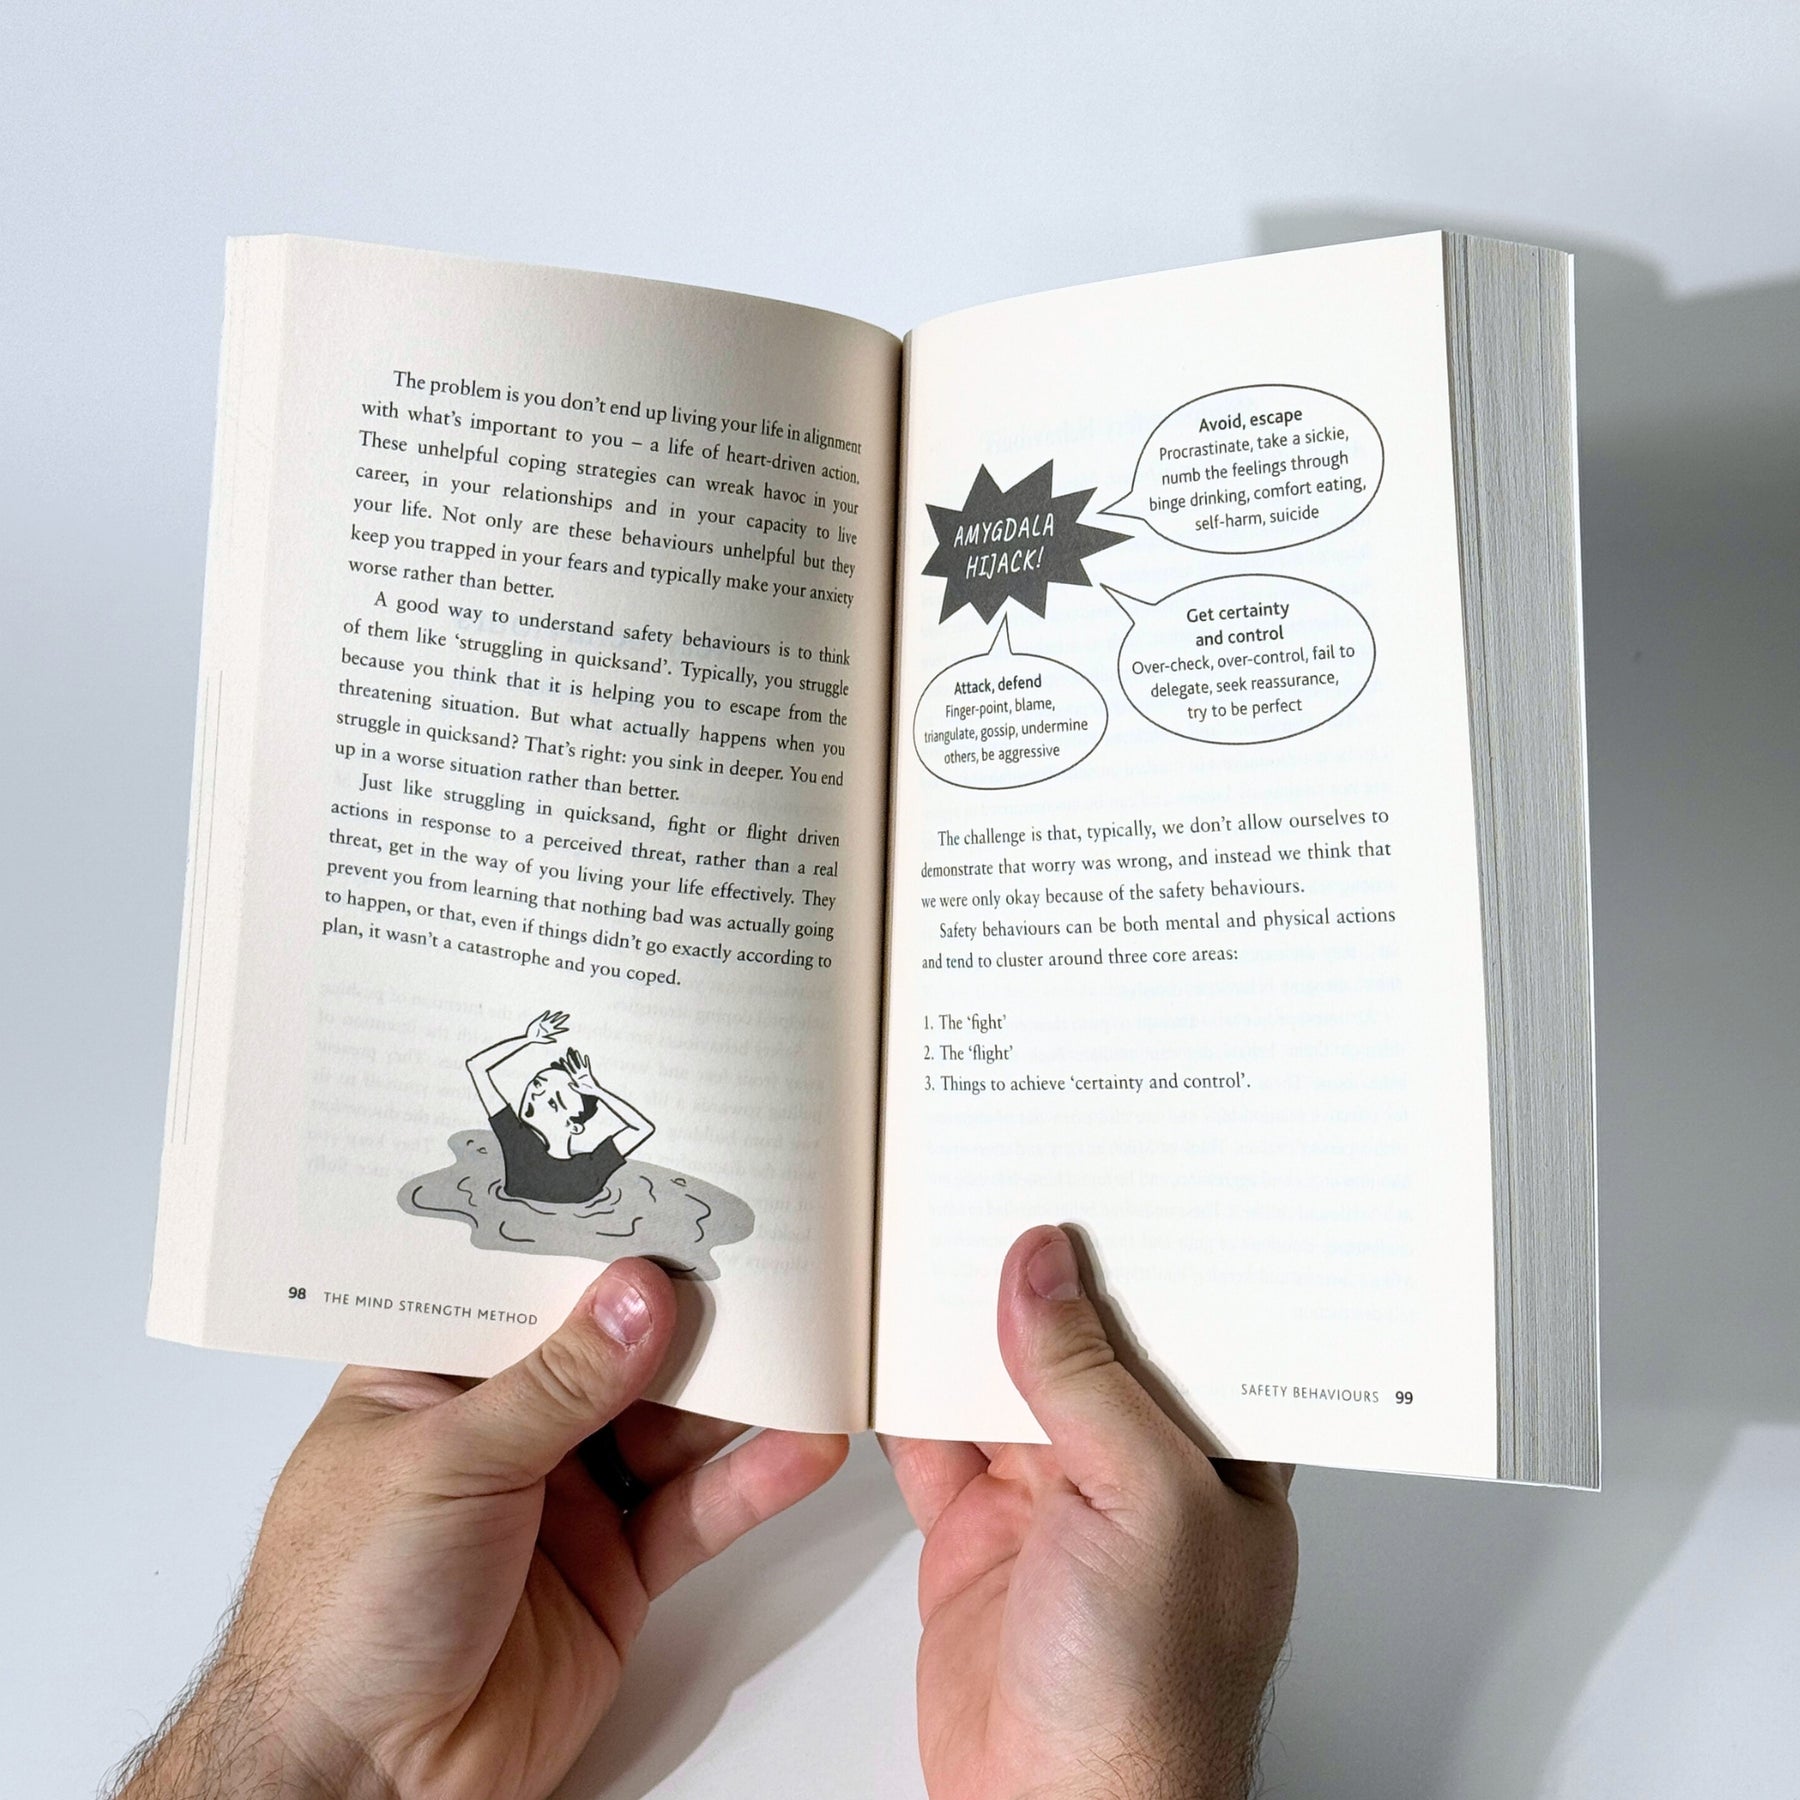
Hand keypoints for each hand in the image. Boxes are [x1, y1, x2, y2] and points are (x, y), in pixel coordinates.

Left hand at [118, 1261, 845, 1799]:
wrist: (360, 1785)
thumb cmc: (338, 1616)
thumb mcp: (444, 1467)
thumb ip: (556, 1383)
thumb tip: (641, 1297)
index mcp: (435, 1375)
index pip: (526, 1286)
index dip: (595, 1239)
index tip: (671, 1188)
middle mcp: (507, 1426)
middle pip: (617, 1347)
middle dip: (687, 1307)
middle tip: (765, 1254)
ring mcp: (569, 1495)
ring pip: (671, 1421)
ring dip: (739, 1388)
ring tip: (807, 1338)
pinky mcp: (618, 1567)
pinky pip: (698, 1510)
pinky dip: (754, 1478)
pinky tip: (804, 1442)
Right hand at [526, 1009, 568, 1043]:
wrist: (529, 1037)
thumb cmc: (536, 1039)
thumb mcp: (543, 1040)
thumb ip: (549, 1040)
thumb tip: (555, 1041)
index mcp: (550, 1032)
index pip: (558, 1030)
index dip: (563, 1029)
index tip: (568, 1029)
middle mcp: (549, 1027)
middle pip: (557, 1022)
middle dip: (562, 1018)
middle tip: (568, 1015)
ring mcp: (544, 1023)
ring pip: (552, 1018)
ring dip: (556, 1015)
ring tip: (561, 1012)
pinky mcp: (539, 1021)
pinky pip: (543, 1016)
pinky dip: (546, 1014)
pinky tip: (548, 1011)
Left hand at [564, 1048, 601, 1094]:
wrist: (594, 1091)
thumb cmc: (587, 1092)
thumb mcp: (580, 1090)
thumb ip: (574, 1088)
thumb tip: (569, 1083)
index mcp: (574, 1078)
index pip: (569, 1070)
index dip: (566, 1066)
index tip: (562, 1061)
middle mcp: (578, 1074)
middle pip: (573, 1065)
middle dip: (570, 1060)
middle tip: (567, 1053)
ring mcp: (583, 1073)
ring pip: (580, 1063)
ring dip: (578, 1058)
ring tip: (576, 1051)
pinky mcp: (588, 1072)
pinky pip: (587, 1065)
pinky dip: (586, 1061)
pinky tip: (586, 1056)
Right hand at [883, 1227, 1297, 1799]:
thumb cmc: (1154, 1697)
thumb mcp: (1145, 1503)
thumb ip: (1087, 1378)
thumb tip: (1045, 1265)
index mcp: (1213, 1454)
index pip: (1178, 1325)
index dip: (1138, 1252)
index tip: (1094, 1170)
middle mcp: (1134, 1469)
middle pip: (1076, 1342)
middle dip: (1033, 1272)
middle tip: (986, 1178)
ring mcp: (1050, 1502)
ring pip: (996, 1381)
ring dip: (956, 1324)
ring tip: (919, 1233)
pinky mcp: (975, 1537)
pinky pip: (930, 1443)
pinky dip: (897, 1396)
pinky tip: (875, 1341)